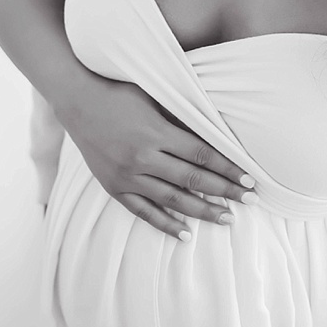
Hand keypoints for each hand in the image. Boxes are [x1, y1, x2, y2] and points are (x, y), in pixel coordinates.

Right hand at [52, 78, 254, 237]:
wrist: (76, 101)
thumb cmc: (118, 93)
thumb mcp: (153, 97)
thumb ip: (180, 117)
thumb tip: (216, 134)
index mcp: (155, 132)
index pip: (202, 156)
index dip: (229, 169)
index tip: (250, 180)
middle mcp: (142, 158)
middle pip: (193, 180)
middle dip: (225, 192)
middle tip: (251, 202)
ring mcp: (126, 175)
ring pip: (172, 200)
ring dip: (202, 211)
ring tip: (226, 219)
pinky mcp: (113, 186)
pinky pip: (143, 211)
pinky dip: (165, 224)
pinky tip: (186, 234)